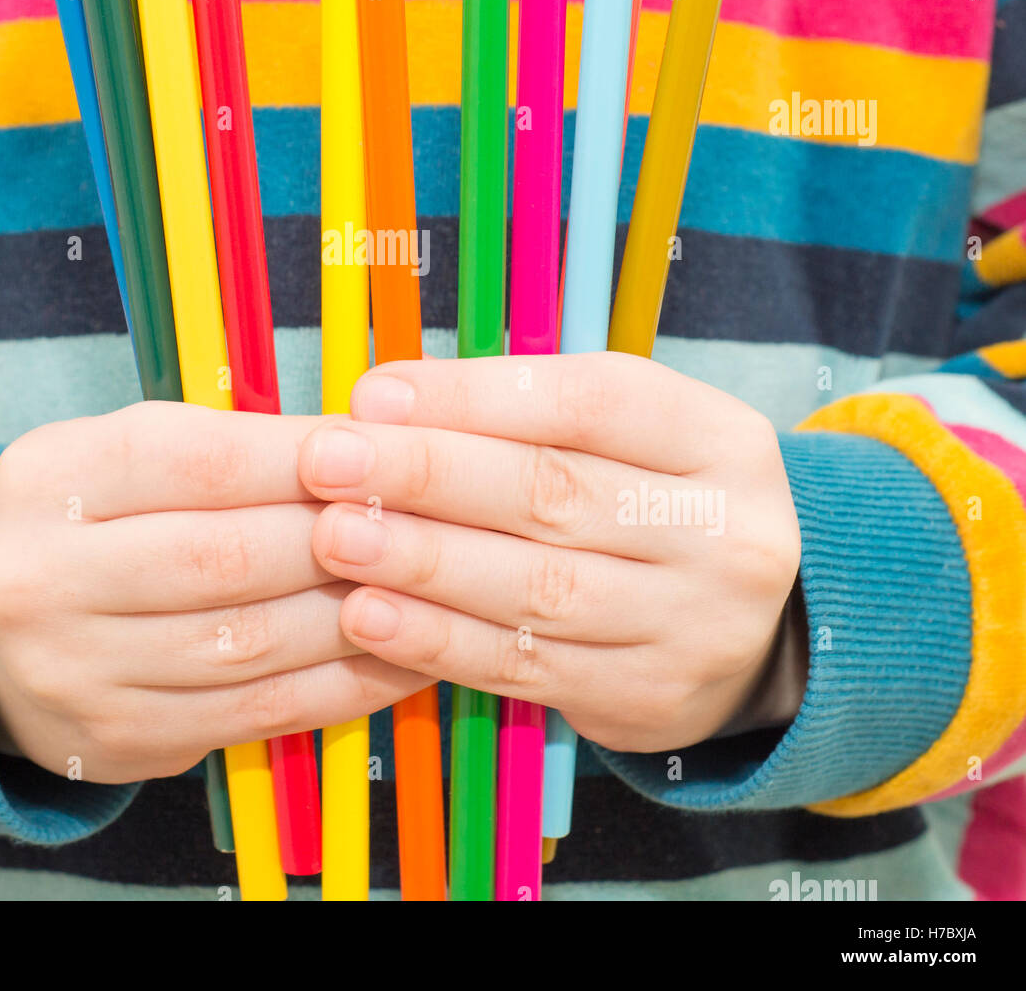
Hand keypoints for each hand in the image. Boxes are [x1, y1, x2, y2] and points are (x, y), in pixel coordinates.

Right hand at [0, 401, 426, 782]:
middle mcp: (46, 582)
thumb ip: (223, 448)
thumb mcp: (119, 452)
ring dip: (357, 615)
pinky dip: (343, 685)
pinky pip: (258, 714)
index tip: (374, 451)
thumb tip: (357, 447)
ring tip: (424, 586)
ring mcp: (78, 674)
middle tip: (414, 519)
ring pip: (251, 643)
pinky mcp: (122, 740)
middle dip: (339, 538)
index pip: (200, 462)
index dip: (303, 459)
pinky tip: (397, 654)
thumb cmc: (84, 520)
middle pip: (228, 558)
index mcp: (50, 483)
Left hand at [299, 354, 802, 753]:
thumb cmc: (656, 501)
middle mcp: (722, 533)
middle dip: (427, 474)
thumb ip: (526, 414)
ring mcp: (692, 625)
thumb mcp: (633, 435)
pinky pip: (524, 667)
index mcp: (718, 440)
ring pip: (536, 588)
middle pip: (554, 494)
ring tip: (335, 535)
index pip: (588, 403)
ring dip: (422, 562)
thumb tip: (387, 402)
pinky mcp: (644, 697)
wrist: (764, 628)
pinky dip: (438, 641)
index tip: (374, 395)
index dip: (472, 398)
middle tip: (328, 461)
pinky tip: (370, 616)